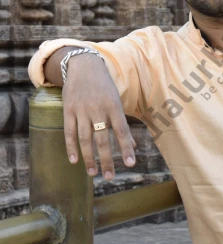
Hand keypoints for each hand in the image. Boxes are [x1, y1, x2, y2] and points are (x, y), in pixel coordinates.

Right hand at [61, 53, 135, 179]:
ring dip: (89, 158)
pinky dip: (71, 147)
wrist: (83, 65)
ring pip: (85, 139)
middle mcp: (98, 109)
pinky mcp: (68, 110)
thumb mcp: (117, 101)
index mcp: (114, 106)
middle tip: (110, 177)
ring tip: (93, 173)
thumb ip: (123, 124)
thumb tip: (134, 145)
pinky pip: (69, 132)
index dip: (126, 147)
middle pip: (103, 139)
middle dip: (107, 159)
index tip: (131, 164)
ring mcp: (82, 110)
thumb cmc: (105, 86)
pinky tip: (74, 161)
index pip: (122, 131)